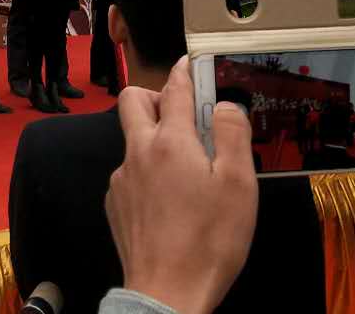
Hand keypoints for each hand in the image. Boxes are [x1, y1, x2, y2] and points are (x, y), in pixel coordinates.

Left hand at [106, 57, 256, 313]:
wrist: (168, 292)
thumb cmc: (209, 241)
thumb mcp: (239, 185)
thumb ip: (233, 134)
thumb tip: (226, 104)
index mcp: (171, 141)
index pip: (174, 89)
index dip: (184, 71)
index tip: (191, 64)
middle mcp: (138, 152)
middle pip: (133, 100)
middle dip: (154, 95)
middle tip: (180, 111)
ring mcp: (121, 178)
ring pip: (131, 140)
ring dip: (153, 139)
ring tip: (185, 167)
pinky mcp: (115, 204)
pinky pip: (129, 173)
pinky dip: (147, 174)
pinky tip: (170, 200)